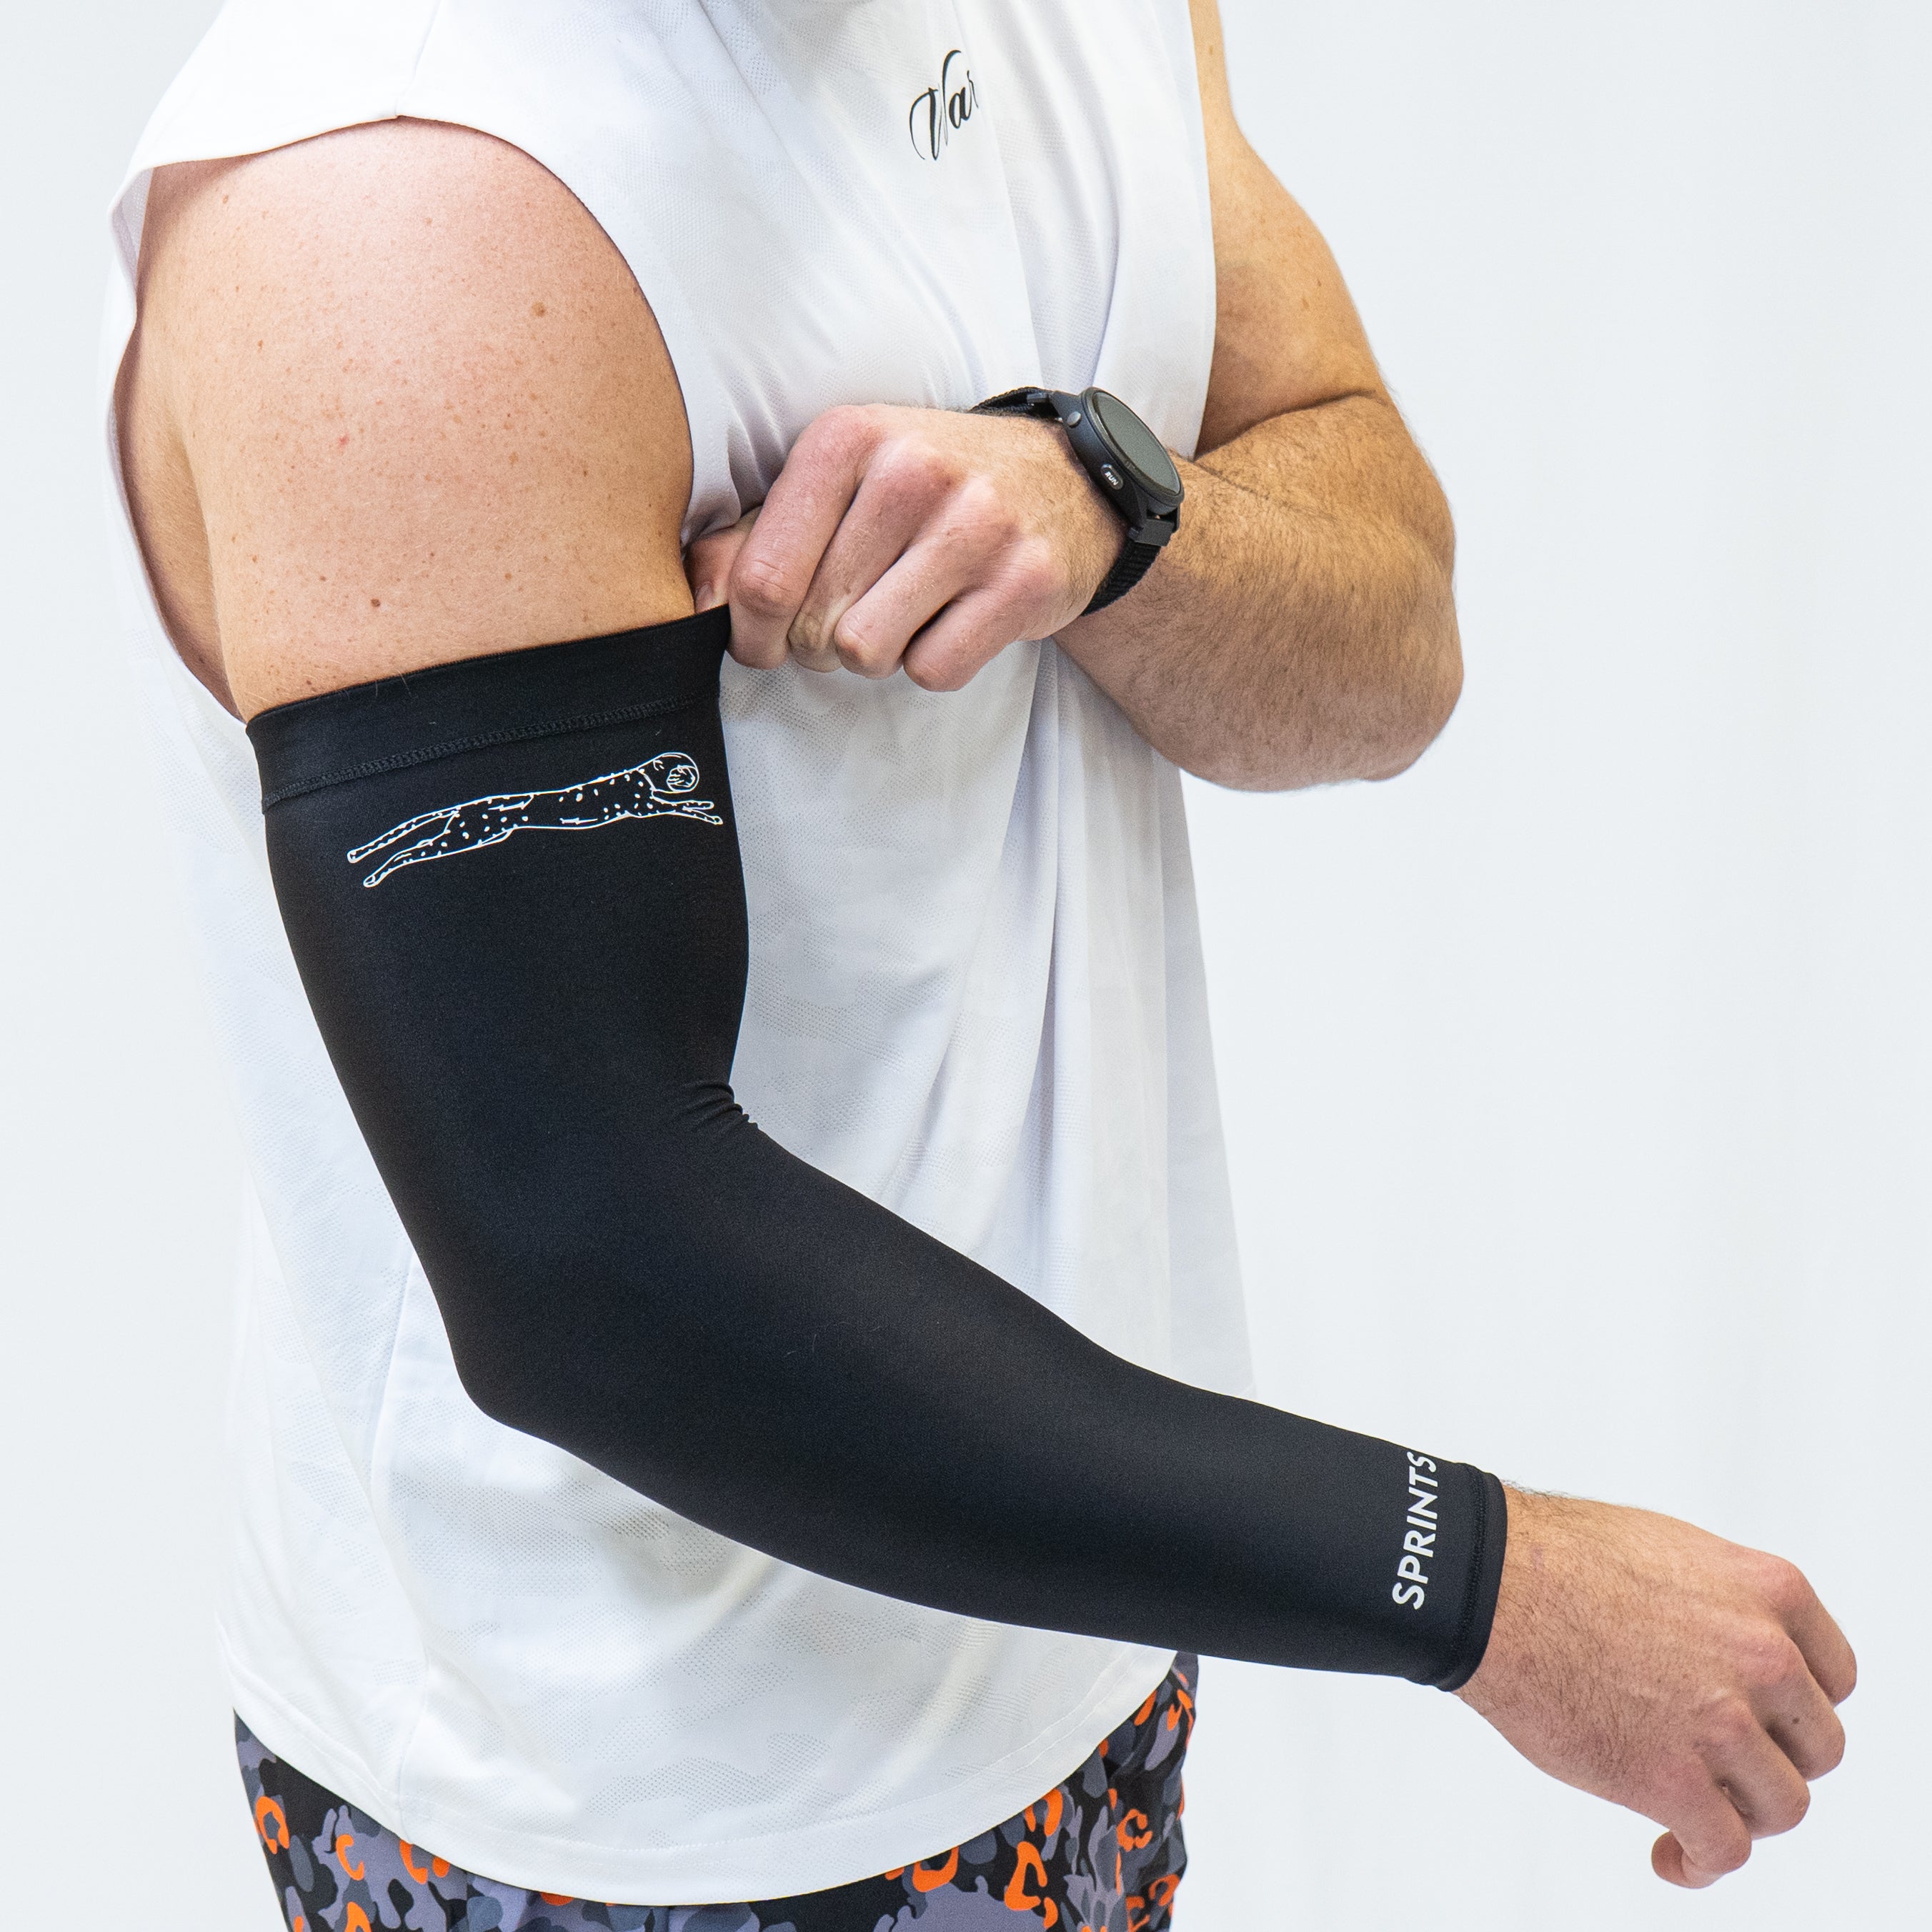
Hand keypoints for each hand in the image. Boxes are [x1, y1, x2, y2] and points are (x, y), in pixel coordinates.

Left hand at [685, 404, 1123, 689]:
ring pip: (870, 653)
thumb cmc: (927, 489)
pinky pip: (935, 670)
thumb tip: (692, 602)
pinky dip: (935, 663)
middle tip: (852, 617)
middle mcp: (911, 472)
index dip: (750, 632)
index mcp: (847, 438)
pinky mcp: (1025, 581)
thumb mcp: (839, 481)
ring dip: (877, 655)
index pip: (762, 576)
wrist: (1064, 481)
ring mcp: (976, 526)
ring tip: (902, 614)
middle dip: (820, 644)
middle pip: (814, 625)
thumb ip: (754, 536)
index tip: (763, 642)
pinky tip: (952, 620)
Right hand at [1458, 1491, 1854, 1886]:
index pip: (1835, 1675)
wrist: (1488, 1586)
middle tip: (1724, 1763)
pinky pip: (1725, 1850)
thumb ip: (1725, 1602)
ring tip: (1699, 1811)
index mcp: (1769, 1590)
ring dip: (1744, 1814)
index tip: (1767, 1720)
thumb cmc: (1556, 1557)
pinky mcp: (1673, 1780)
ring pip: (1782, 1804)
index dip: (1798, 1705)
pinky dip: (1701, 1863)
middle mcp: (1765, 1655)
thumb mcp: (1672, 1550)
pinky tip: (1671, 1856)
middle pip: (1818, 1744)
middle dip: (1774, 1759)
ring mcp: (1723, 1722)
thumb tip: (1734, 1649)